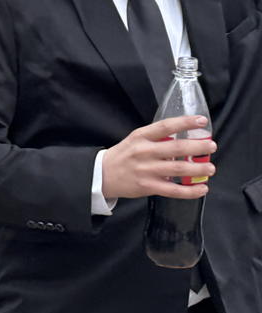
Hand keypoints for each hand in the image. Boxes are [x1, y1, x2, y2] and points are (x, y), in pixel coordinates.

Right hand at [100, 115, 215, 199]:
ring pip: (178, 169)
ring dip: (198, 169)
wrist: (101, 175)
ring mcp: (146, 170)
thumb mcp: (135, 140)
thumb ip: (157, 139)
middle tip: (211, 146)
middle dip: (198, 147)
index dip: (185, 122)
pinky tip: (202, 188)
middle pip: (176, 148)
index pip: (166, 127)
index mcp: (141, 137)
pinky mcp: (147, 187)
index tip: (202, 121)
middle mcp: (144, 152)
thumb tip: (185, 139)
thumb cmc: (123, 156)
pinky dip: (190, 191)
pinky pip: (173, 190)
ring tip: (210, 168)